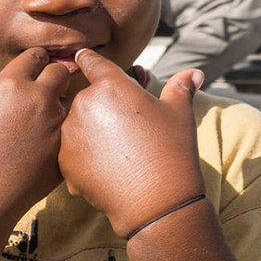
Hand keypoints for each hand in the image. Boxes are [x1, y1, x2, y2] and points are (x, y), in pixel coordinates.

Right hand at [0, 48, 71, 224]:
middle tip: (45, 88)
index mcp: (11, 84)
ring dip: (58, 105)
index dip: (36, 60)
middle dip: (54, 76)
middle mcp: (38, 99)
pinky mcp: (65, 146)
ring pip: (69, 101)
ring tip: (40, 121)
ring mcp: (55, 124)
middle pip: (60, 72)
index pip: (36, 55)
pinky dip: (61, 130)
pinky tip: (44, 142)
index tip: (35, 67)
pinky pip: (70, 128)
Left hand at [59, 50, 204, 237]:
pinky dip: (85, 157)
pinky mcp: (64, 161)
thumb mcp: (179, 114)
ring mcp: (71, 134)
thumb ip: (180, 88)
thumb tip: (195, 72)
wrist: (158, 202)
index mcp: (111, 85)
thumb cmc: (172, 151)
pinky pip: (72, 152)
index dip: (88, 59)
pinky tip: (107, 168)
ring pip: (76, 125)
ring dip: (90, 132)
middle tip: (124, 125)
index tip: (83, 57)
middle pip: (86, 97)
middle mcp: (84, 104)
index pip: (91, 61)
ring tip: (118, 151)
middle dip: (100, 106)